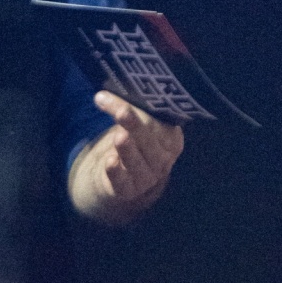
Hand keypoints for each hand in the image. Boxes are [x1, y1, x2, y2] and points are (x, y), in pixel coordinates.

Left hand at [69, 92, 184, 223]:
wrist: (123, 178)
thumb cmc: (134, 144)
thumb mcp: (139, 127)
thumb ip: (134, 111)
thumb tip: (110, 92)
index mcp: (171, 140)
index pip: (158, 122)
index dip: (141, 109)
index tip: (123, 94)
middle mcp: (162, 160)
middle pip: (148, 140)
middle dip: (135, 124)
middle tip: (121, 111)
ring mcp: (147, 177)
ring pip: (137, 161)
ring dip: (128, 149)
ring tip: (119, 136)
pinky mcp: (128, 190)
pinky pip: (123, 182)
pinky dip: (116, 172)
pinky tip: (110, 161)